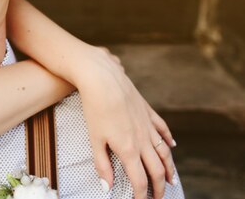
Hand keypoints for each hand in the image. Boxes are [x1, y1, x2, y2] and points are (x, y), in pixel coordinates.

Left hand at [76, 47, 175, 198]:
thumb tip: (108, 187)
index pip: (140, 180)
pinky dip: (168, 140)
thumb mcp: (94, 139)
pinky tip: (171, 146)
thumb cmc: (94, 108)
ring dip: (169, 168)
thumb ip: (102, 165)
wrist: (103, 79)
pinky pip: (162, 129)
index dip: (141, 194)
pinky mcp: (147, 111)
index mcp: (128, 149)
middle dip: (159, 187)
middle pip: (156, 169)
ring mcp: (147, 125)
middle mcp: (143, 139)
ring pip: (164, 152)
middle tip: (160, 198)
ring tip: (172, 180)